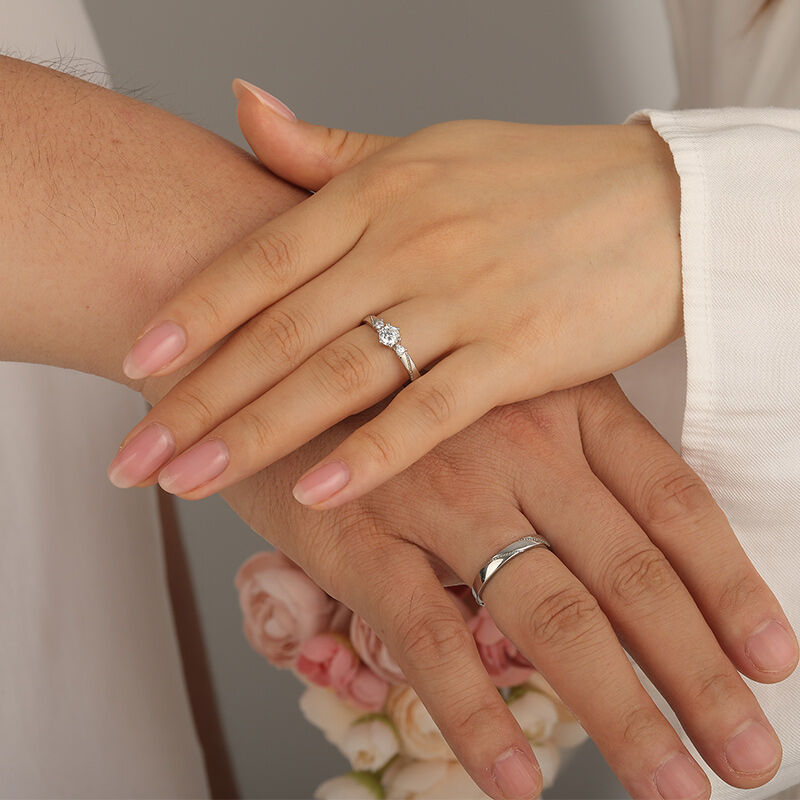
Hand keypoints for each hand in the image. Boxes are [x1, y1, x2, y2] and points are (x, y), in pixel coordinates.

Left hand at [110, 81, 682, 508]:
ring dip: (256, 433)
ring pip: (338, 374)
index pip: (263, 257)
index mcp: (380, 190)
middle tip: (135, 454)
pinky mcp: (519, 352)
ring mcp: (465, 297)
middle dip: (198, 397)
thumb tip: (245, 106)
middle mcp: (410, 240)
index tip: (137, 363)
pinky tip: (316, 492)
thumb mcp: (428, 148)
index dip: (192, 312)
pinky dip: (371, 453)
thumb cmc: (539, 180)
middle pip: (280, 330)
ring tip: (191, 480)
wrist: (662, 204)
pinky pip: (429, 410)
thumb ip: (331, 148)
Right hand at [210, 374, 796, 799]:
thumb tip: (604, 565)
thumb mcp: (492, 389)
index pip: (671, 499)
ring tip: (672, 789)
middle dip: (699, 674)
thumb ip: (554, 459)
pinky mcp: (360, 531)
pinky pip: (429, 635)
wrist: (261, 338)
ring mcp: (439, 488)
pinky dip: (476, 714)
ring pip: (549, 614)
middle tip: (748, 758)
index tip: (774, 658)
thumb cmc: (387, 373)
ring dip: (620, 713)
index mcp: (558, 401)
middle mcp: (516, 443)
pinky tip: (516, 784)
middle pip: (629, 573)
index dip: (729, 582)